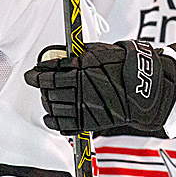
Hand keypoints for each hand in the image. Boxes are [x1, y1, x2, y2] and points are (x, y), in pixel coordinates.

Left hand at [24, 40, 175, 135]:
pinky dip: (53, 122)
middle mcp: (79, 89)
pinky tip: (50, 117)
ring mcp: (83, 107)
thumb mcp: (99, 51)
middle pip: (48, 91)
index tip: (32, 74)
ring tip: (46, 98)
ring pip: (53, 108)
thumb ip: (77, 54)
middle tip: (40, 84)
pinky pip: (63, 126)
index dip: (36, 74)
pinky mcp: (89, 122)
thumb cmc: (124, 66)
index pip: (48, 74)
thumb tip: (58, 55)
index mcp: (80, 70)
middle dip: (41, 88)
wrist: (144, 88)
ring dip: (46, 103)